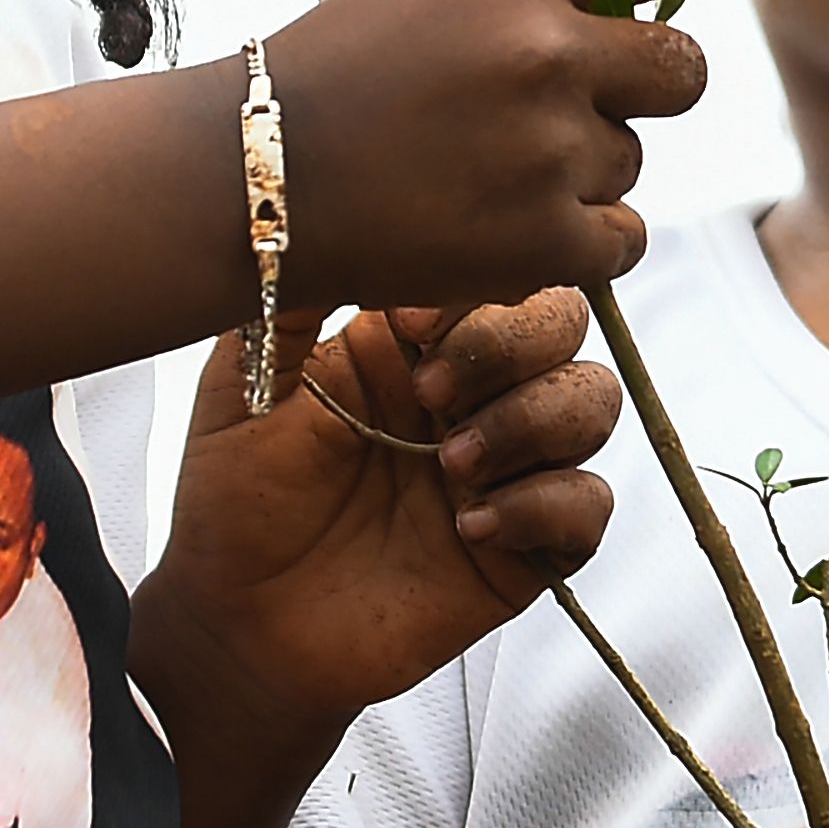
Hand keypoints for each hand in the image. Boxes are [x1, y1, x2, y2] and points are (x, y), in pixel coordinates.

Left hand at [135, 292, 619, 827]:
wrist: (239, 624)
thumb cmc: (234, 501)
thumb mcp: (245, 383)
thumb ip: (289, 297)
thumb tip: (322, 203)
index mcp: (417, 343)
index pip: (498, 273)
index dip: (477, 287)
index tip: (413, 324)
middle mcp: (475, 394)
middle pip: (566, 324)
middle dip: (511, 347)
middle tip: (429, 396)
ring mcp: (508, 468)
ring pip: (594, 402)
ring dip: (532, 421)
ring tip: (449, 467)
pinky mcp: (526, 547)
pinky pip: (588, 505)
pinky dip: (542, 506)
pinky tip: (468, 526)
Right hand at [258, 0, 710, 307]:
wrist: (251, 180)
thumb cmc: (336, 72)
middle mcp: (541, 56)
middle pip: (683, 66)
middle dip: (649, 83)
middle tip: (589, 98)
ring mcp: (545, 155)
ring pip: (632, 159)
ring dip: (584, 167)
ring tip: (496, 168)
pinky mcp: (540, 245)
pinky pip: (625, 237)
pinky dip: (584, 239)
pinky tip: (524, 222)